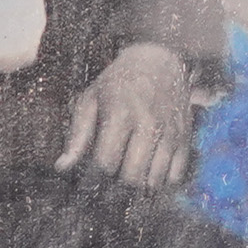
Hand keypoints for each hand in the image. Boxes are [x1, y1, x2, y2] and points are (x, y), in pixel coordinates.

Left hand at [57, 41, 201, 191]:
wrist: (160, 59)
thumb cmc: (119, 81)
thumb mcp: (92, 99)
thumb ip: (77, 135)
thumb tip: (63, 167)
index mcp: (120, 114)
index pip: (105, 163)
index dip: (94, 179)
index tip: (88, 182)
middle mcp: (148, 124)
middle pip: (131, 176)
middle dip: (116, 187)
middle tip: (109, 184)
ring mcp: (170, 132)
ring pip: (154, 179)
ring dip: (138, 186)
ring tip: (128, 179)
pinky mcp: (185, 136)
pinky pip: (175, 174)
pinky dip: (161, 181)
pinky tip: (149, 174)